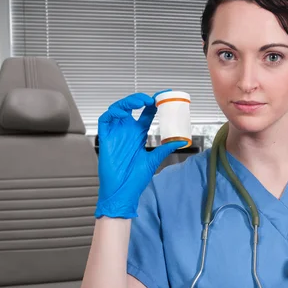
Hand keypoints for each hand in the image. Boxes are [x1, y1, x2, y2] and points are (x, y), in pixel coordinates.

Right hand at [95, 92, 186, 218]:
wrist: (123, 192)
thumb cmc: (134, 179)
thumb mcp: (153, 160)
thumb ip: (165, 148)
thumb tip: (182, 141)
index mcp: (138, 135)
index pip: (146, 114)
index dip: (154, 103)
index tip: (164, 95)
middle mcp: (127, 131)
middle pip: (132, 108)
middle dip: (141, 99)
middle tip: (153, 99)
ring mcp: (116, 133)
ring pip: (118, 109)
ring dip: (129, 102)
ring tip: (141, 102)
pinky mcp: (105, 138)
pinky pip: (106, 119)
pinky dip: (114, 112)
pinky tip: (125, 113)